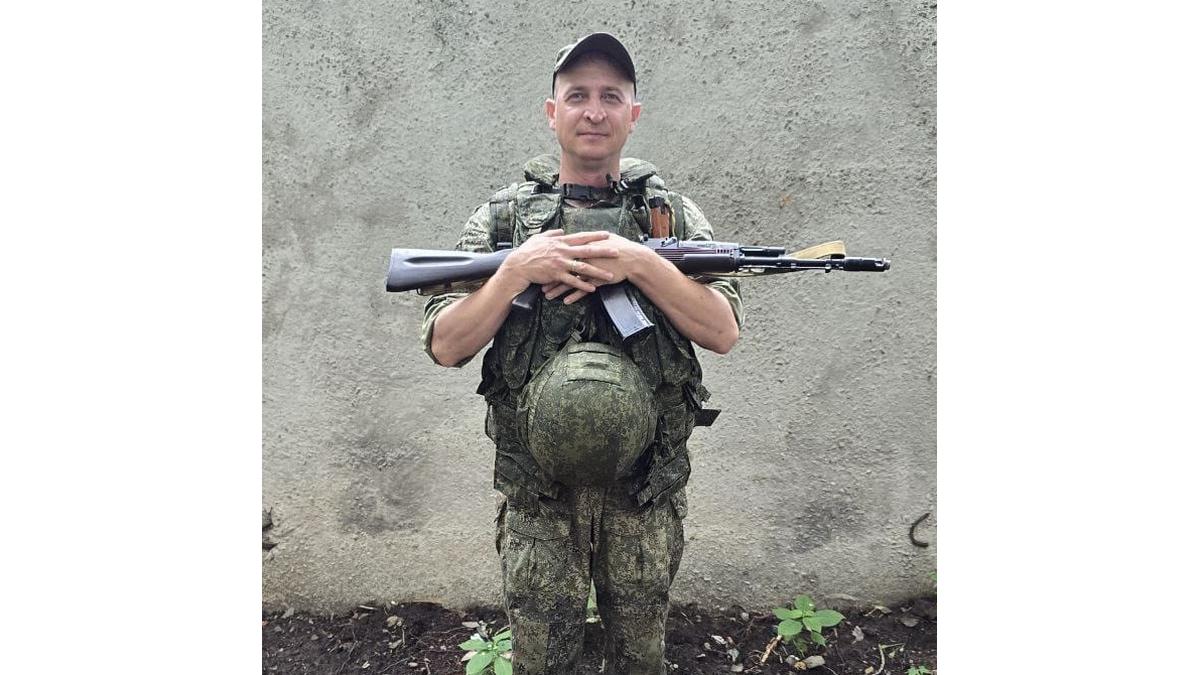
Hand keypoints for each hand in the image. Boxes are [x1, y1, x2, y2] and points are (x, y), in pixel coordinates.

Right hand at [499, 229, 617, 298]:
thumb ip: (552, 234)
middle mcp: (563, 251)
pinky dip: (583, 284)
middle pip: (587, 251)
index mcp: (560, 242)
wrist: (518, 266)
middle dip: (603, 251)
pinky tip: (593, 288)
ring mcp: (560, 263)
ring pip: (583, 267)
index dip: (595, 236)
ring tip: (610, 276)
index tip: (607, 234)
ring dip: (598, 272)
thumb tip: (562, 230)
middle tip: (617, 252)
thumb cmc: (528, 252)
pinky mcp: (556, 275)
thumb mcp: (539, 238)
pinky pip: (573, 281)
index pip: (581, 237)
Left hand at [542, 235, 650, 303]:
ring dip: (558, 289)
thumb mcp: (605, 240)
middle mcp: (584, 258)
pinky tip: (566, 301)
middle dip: (549, 276)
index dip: (552, 259)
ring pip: (570, 280)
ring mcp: (590, 269)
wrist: (633, 258)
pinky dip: (574, 296)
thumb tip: (588, 237)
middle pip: (562, 268)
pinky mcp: (597, 280)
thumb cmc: (620, 248)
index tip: (542, 264)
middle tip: (539, 282)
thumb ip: (593, 239)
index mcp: (584, 247)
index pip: (564, 254)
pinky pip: (583, 290)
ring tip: (547, 295)